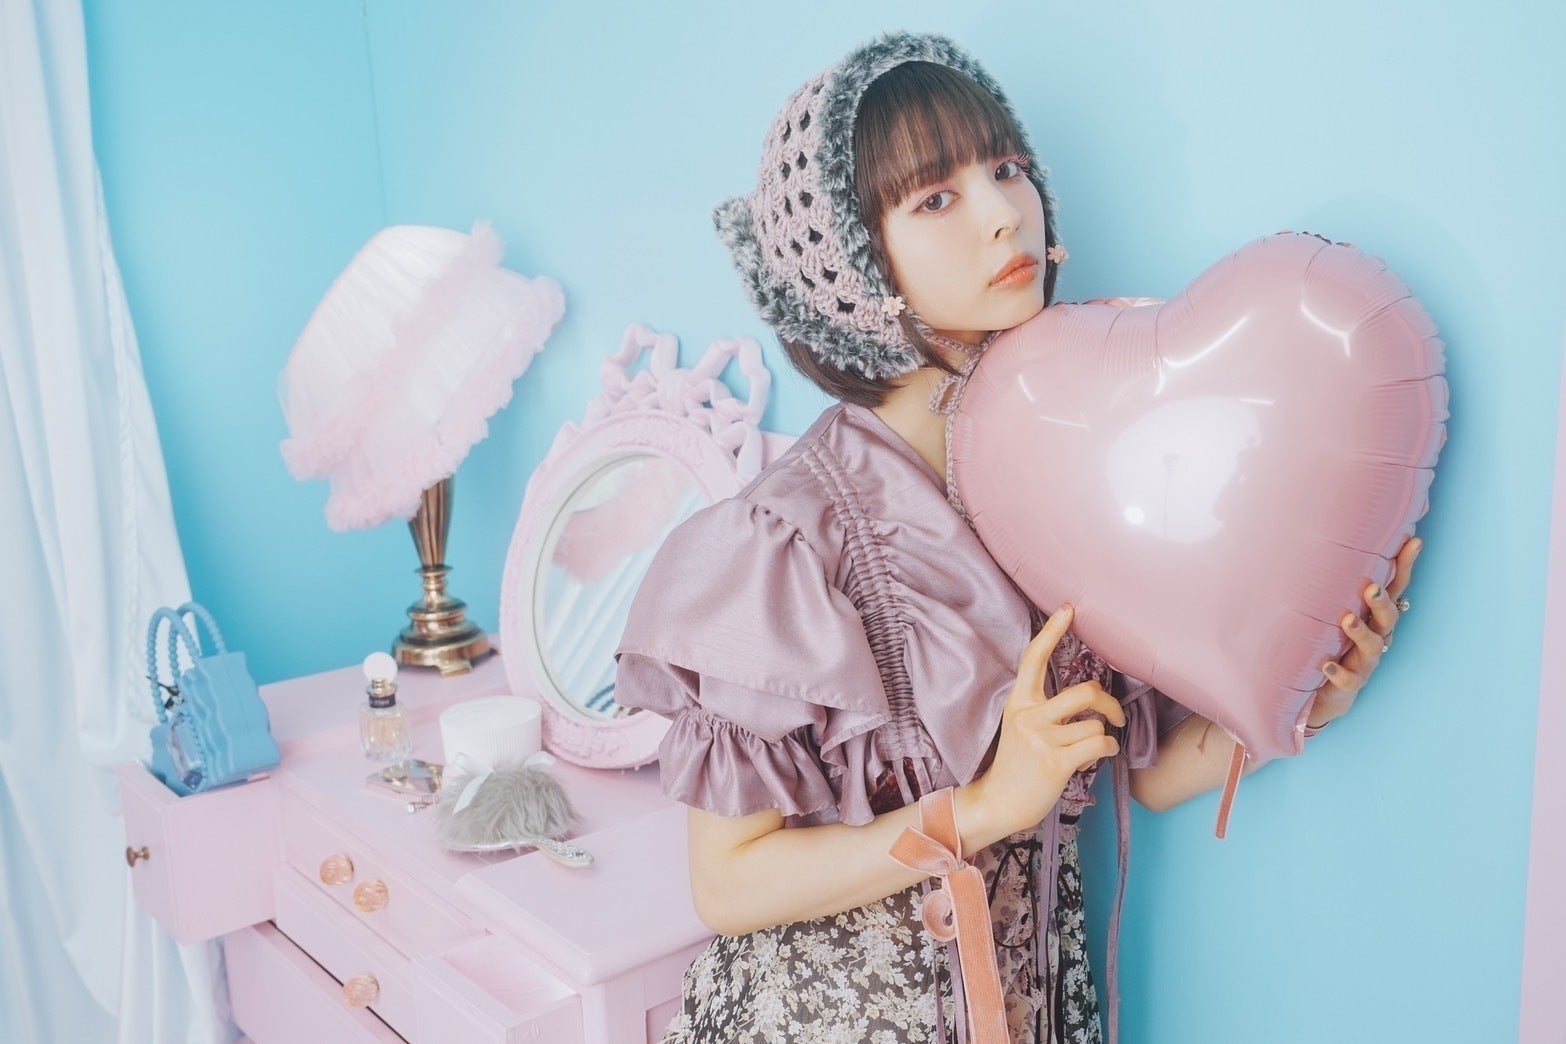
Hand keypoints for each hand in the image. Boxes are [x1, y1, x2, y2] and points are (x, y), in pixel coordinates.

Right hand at [969, 605, 1124, 835]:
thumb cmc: (1017, 765)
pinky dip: (1106, 752)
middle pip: (1084, 692)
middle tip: (1114, 714)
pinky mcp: (1055, 763)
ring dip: (1102, 740)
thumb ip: (1045, 708)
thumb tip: (1088, 696)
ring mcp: (1041, 740)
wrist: (999, 803)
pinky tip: (1091, 761)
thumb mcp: (1022, 727)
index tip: (1069, 608)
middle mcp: (1029, 716)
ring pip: (1096, 727)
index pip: (1034, 658)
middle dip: (1109, 702)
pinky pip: (1098, 746)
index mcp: (1019, 703)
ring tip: (1088, 751)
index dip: (1052, 631)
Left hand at [1309, 536, 1423, 729]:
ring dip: (1361, 632)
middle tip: (1370, 587)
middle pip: (1388, 617)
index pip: (1394, 588)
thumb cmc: (1334, 642)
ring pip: (1372, 646)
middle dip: (1381, 602)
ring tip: (1347, 620)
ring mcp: (1365, 662)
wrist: (1327, 691)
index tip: (1414, 541)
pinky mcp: (1349, 684)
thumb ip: (1338, 585)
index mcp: (1376, 617)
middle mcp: (1377, 637)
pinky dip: (1338, 672)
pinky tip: (1326, 665)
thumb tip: (1328, 542)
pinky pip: (1348, 680)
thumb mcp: (1338, 611)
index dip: (1405, 566)